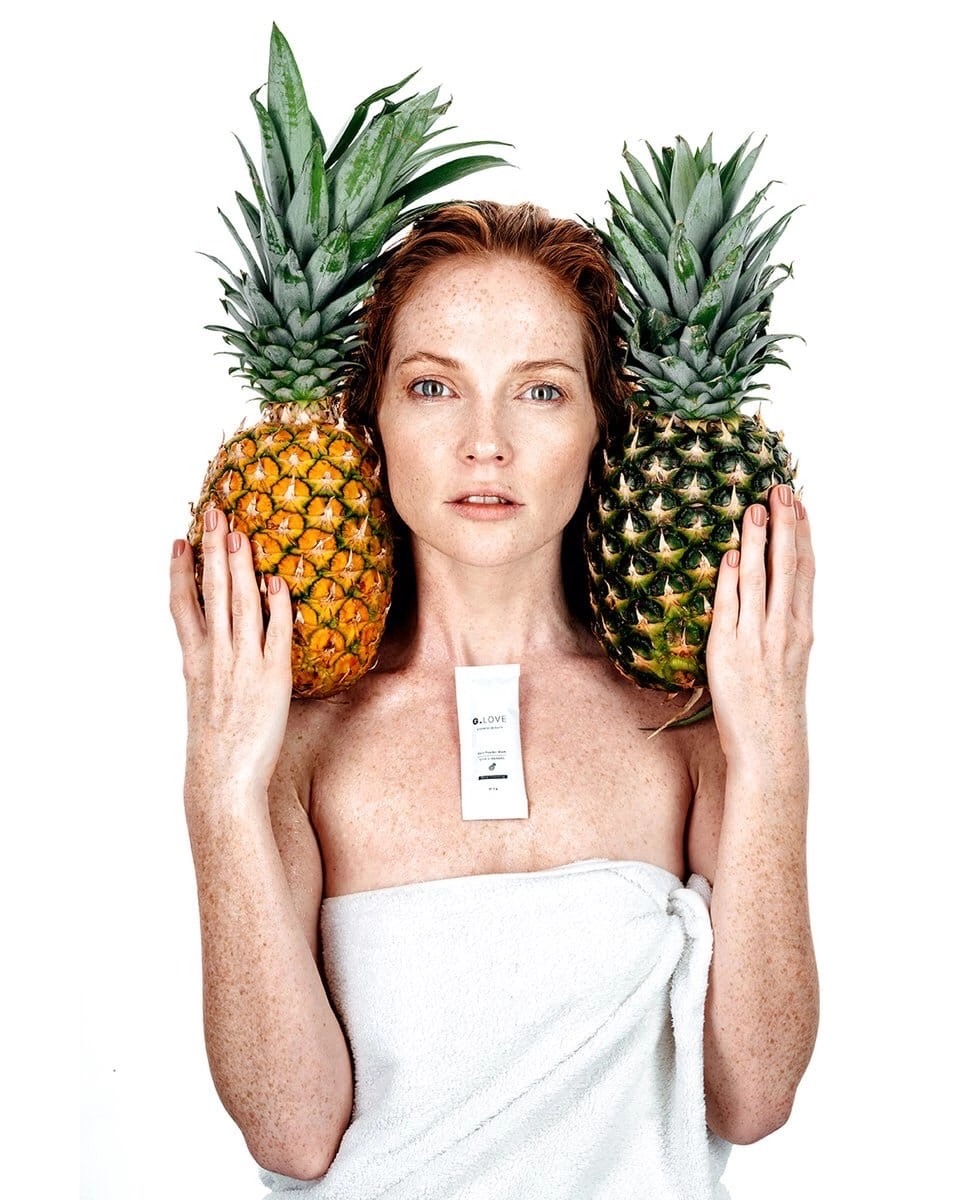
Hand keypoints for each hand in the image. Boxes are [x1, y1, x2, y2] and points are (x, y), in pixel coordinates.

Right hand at [170, 508, 292, 797]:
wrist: (223, 781)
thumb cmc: (217, 747)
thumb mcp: (202, 701)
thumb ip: (210, 669)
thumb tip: (221, 648)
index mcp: (194, 662)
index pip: (181, 606)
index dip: (179, 571)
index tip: (178, 541)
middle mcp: (215, 657)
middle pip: (211, 592)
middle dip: (212, 551)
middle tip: (214, 514)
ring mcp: (243, 665)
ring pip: (240, 603)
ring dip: (241, 565)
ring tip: (240, 533)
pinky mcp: (272, 678)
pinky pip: (275, 632)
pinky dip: (276, 605)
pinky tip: (277, 581)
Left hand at [705, 485, 814, 767]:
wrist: (768, 746)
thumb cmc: (773, 703)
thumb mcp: (788, 659)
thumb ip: (781, 624)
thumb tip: (769, 591)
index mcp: (801, 628)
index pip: (805, 571)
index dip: (803, 534)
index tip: (800, 503)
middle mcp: (783, 629)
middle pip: (786, 566)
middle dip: (784, 525)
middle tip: (779, 488)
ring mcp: (757, 639)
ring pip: (758, 580)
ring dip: (756, 542)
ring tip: (753, 509)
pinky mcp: (728, 651)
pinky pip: (729, 607)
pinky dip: (729, 579)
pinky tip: (728, 555)